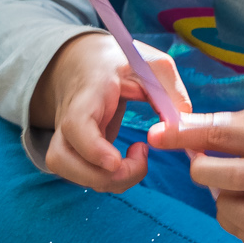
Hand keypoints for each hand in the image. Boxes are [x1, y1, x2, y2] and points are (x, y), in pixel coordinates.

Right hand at [29, 31, 188, 193]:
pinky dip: (106, 179)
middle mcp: (67, 119)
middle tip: (141, 160)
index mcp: (89, 93)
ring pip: (67, 172)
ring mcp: (66, 136)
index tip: (116, 161)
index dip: (92, 148)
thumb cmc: (122, 63)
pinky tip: (128, 162)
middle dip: (103, 176)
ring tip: (138, 161)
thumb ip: (171, 92)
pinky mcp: (73, 149)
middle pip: (62, 159)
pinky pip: (81, 174)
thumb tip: (181, 125)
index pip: (76, 125)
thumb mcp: (153, 65)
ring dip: (106, 181)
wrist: (85, 61)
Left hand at [149, 103, 243, 239]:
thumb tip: (178, 128)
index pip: (223, 135)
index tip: (157, 133)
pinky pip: (240, 226)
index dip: (185, 135)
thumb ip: (224, 124)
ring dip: (218, 193)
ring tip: (228, 180)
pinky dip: (228, 214)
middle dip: (200, 167)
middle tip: (200, 158)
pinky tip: (235, 199)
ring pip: (231, 206)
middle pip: (224, 176)